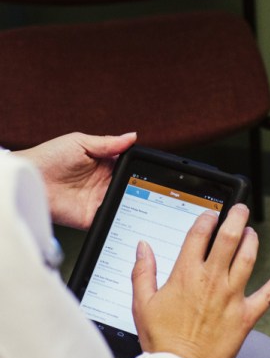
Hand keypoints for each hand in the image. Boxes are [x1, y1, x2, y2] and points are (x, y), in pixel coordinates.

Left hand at [15, 132, 136, 228]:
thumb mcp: (80, 143)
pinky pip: (110, 220)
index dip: (139, 170)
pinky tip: (125, 216)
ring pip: (123, 205)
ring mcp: (98, 201)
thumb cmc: (48, 157)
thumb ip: (108, 143)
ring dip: (132, 204)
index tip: (150, 170)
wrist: (30, 179)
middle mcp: (103, 184)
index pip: (128, 168)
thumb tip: (132, 136)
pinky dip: (119, 220)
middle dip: (139, 188)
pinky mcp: (91, 217)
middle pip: (130, 188)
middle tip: (147, 188)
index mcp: (104, 165)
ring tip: (140, 201)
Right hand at [131, 204, 269, 357]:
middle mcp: (212, 281)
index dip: (206, 219)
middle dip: (236, 217)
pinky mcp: (246, 316)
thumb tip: (142, 247)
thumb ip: (142, 272)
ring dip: (252, 241)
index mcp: (186, 275)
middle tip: (241, 208)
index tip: (209, 215)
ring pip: (248, 259)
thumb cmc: (161, 341)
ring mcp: (232, 297)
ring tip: (252, 232)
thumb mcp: (142, 304)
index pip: (199, 235)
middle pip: (229, 238)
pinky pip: (268, 296)